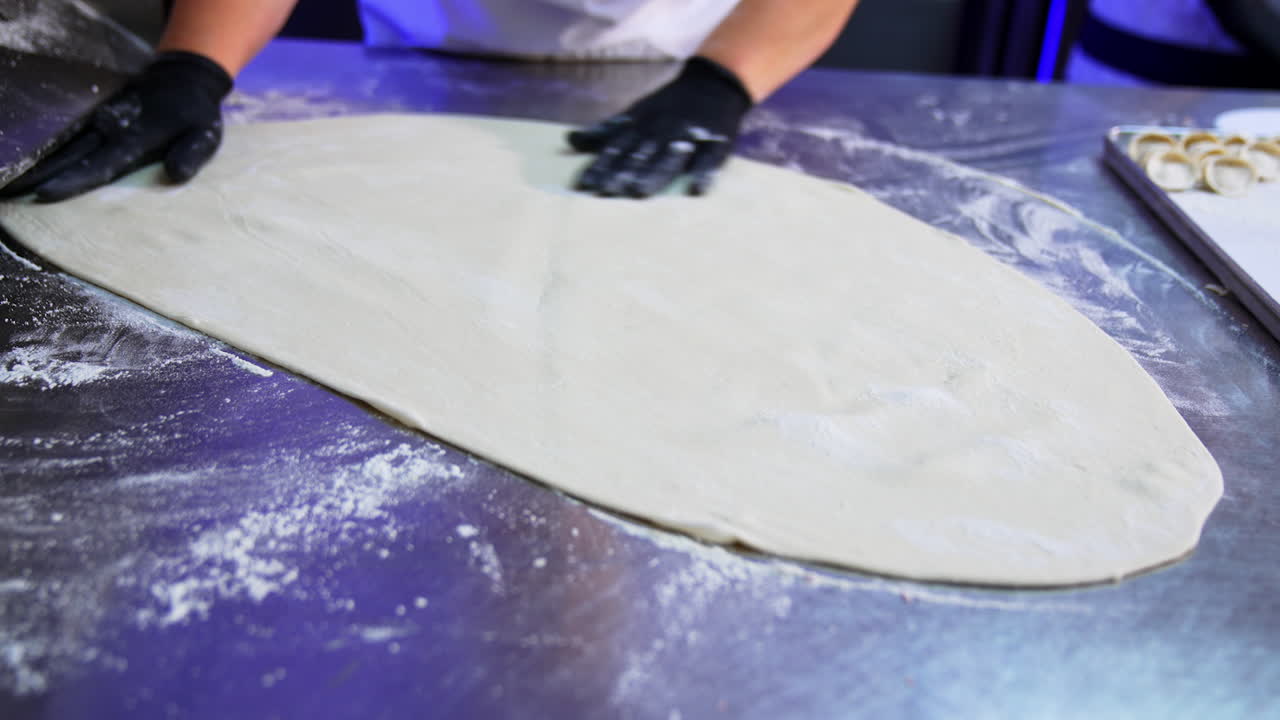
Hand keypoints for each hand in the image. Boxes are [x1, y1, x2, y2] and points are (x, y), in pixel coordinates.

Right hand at [2, 51, 232, 201]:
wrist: (183, 77)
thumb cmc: (196, 114)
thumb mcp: (205, 134)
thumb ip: (190, 154)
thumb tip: (176, 175)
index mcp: (136, 139)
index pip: (100, 165)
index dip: (73, 181)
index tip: (46, 194)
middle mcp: (111, 130)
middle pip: (71, 157)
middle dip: (41, 176)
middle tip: (11, 194)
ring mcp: (102, 123)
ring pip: (65, 148)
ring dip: (39, 166)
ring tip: (14, 185)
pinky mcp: (98, 120)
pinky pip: (71, 140)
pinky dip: (51, 154)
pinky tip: (34, 168)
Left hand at [567, 57, 753, 197]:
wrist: (712, 83)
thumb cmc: (666, 107)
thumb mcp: (634, 114)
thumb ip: (605, 132)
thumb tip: (570, 141)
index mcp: (641, 125)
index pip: (618, 147)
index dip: (602, 166)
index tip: (586, 185)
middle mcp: (662, 130)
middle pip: (641, 154)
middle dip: (624, 173)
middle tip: (608, 192)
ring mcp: (689, 135)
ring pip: (670, 157)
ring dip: (655, 174)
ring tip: (640, 192)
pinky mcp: (716, 141)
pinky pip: (710, 157)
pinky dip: (704, 172)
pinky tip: (697, 189)